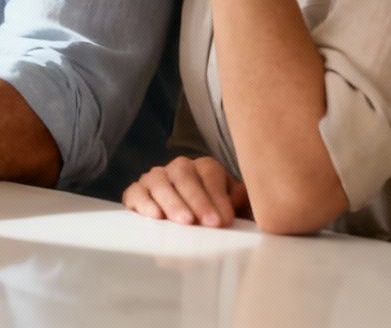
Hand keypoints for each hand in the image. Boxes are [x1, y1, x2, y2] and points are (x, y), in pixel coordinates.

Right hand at [123, 156, 250, 227]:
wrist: (191, 218)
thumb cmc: (217, 214)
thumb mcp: (235, 207)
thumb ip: (243, 205)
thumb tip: (254, 208)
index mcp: (205, 168)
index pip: (209, 175)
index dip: (216, 196)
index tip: (223, 220)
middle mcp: (178, 168)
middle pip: (184, 176)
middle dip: (195, 200)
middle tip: (205, 222)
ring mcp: (155, 178)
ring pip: (159, 182)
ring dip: (171, 202)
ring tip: (183, 221)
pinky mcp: (137, 192)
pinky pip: (136, 192)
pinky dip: (144, 203)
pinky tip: (155, 216)